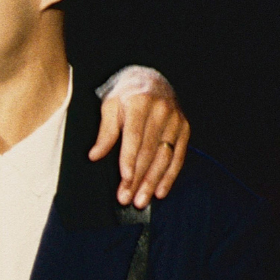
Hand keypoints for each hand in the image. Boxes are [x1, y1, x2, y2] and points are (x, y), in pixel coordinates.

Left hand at [89, 66, 188, 207]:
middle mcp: (161, 111)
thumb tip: (94, 155)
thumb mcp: (109, 106)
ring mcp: (176, 121)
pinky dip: (170, 177)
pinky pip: (178, 157)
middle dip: (138, 178)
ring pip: (164, 157)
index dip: (129, 160)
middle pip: (149, 151)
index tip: (124, 179)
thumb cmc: (125, 95)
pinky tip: (160, 192)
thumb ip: (105, 132)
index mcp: (140, 103)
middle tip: (126, 198)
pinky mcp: (184, 129)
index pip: (134, 137)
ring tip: (141, 200)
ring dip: (153, 182)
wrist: (151, 79)